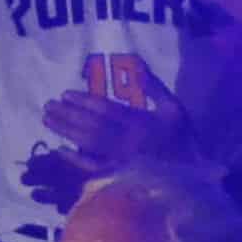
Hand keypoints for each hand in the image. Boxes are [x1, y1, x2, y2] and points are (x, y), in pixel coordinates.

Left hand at [24, 57, 188, 204]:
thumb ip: (154, 87)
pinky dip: (77, 160)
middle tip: (48, 106)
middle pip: (92, 126)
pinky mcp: (119, 176)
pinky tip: (61, 150)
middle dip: (68, 115)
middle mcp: (128, 141)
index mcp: (141, 123)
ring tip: (48, 120)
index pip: (107, 110)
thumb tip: (135, 64)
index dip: (84, 101)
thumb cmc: (183, 140)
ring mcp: (121, 160)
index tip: (65, 94)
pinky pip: (94, 169)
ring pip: (89, 144)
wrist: (194, 176)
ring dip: (66, 132)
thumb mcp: (174, 108)